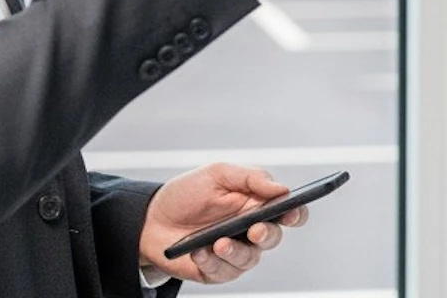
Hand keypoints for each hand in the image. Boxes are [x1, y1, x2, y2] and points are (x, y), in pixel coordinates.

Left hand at [138, 163, 309, 283]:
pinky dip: (211, 262)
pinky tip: (199, 252)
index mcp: (256, 204)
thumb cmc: (186, 194)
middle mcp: (250, 230)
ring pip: (250, 259)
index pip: (288, 211)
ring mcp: (234, 251)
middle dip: (267, 235)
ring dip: (235, 252)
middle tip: (253, 230)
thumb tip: (282, 189)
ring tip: (218, 243)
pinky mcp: (217, 271)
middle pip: (273, 237)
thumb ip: (251, 178)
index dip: (296, 213)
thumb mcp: (217, 174)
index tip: (291, 212)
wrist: (150, 219)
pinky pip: (224, 272)